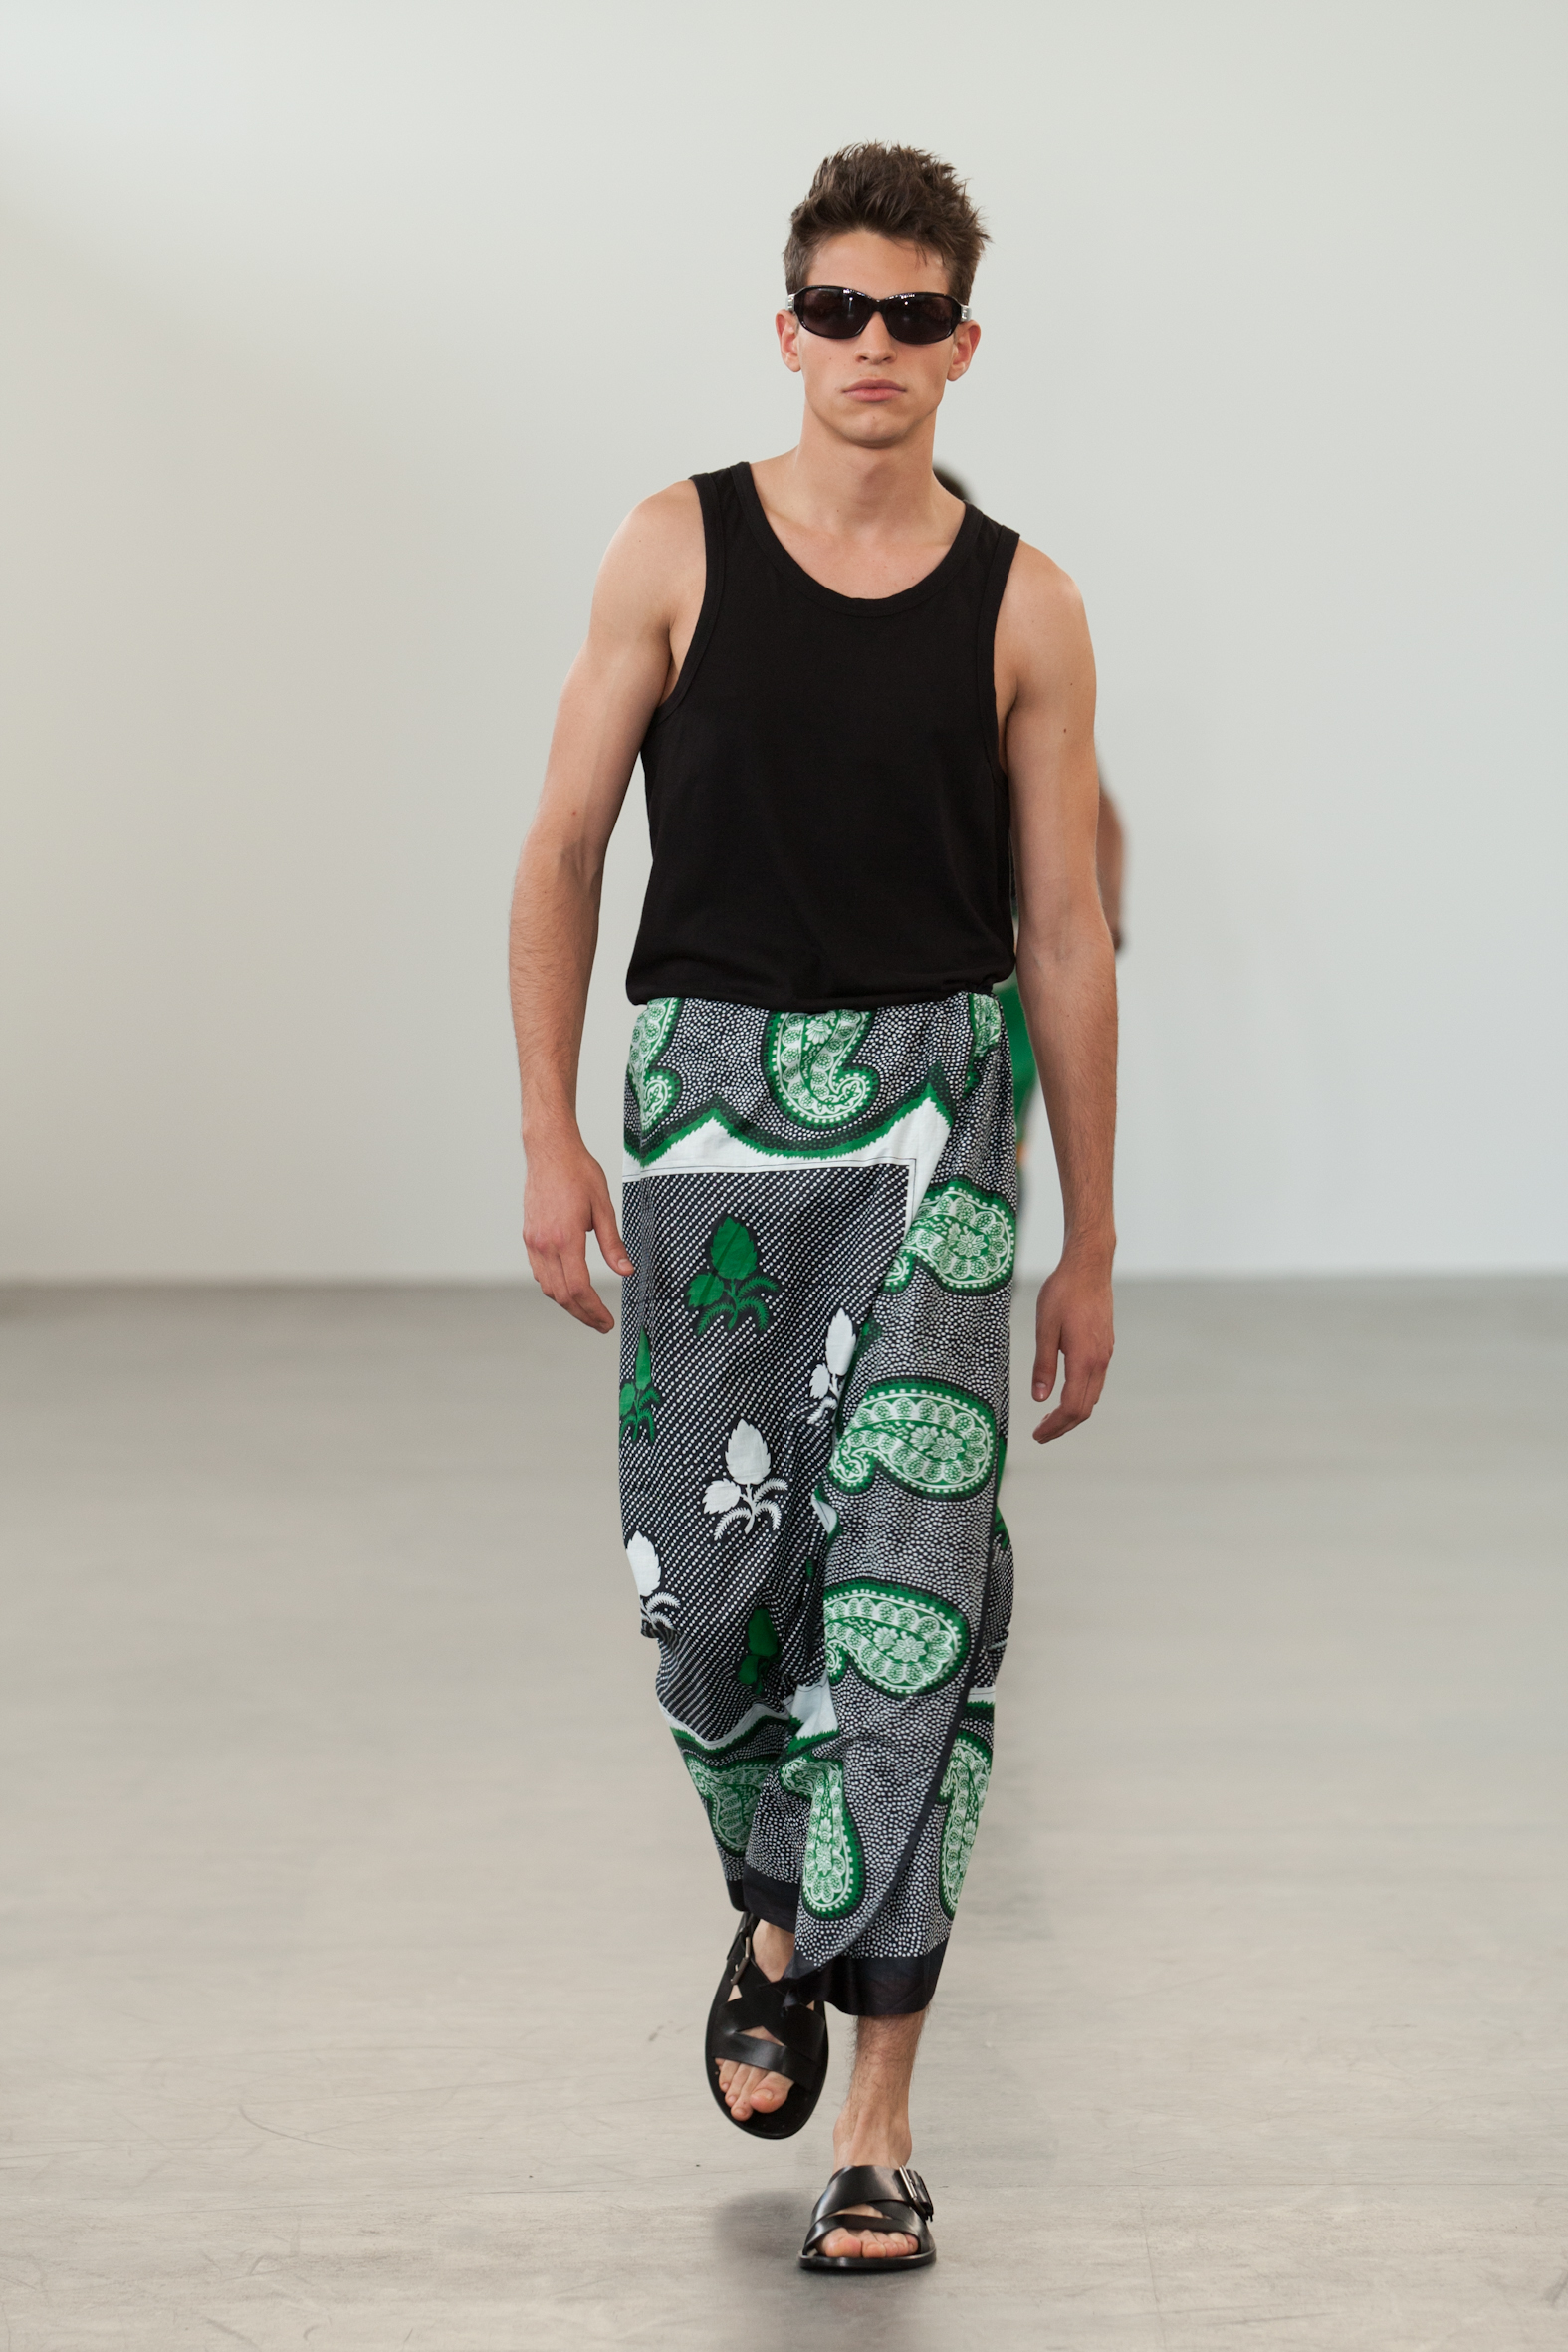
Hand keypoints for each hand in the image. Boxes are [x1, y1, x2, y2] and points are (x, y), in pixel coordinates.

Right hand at [522, 1134, 633, 1332]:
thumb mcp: (604, 1207)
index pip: (579, 1288)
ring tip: (588, 1309)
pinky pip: (540, 1272)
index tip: (607, 1322)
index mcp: (566, 1238)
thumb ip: (613, 1243)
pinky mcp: (529, 1236)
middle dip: (583, 1314)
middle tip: (601, 1323)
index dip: (594, 1311)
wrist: (549, 1151)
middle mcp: (545, 1244)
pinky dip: (555, 1287)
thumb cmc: (578, 1172)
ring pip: (548, 1287)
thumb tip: (626, 1271)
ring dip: (568, 1303)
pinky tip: (569, 1286)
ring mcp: (533, 1241)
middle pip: (561, 1295)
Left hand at [1032, 1252, 1113, 1441]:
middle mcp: (1100, 1361)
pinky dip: (1080, 1396)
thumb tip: (1040, 1399)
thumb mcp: (1045, 1328)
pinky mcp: (1105, 1346)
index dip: (1056, 1426)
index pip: (1072, 1407)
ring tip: (1049, 1418)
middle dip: (1063, 1426)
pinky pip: (1095, 1381)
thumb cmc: (1063, 1292)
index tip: (1038, 1435)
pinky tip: (1064, 1393)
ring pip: (1092, 1396)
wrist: (1089, 1267)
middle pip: (1085, 1408)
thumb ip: (1043, 1365)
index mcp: (1084, 1359)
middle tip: (1040, 1434)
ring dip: (1072, 1412)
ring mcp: (1105, 1354)